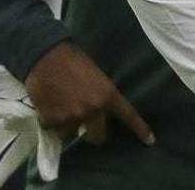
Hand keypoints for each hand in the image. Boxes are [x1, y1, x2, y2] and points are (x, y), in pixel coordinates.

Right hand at [24, 42, 152, 145]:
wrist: (44, 53)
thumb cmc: (72, 57)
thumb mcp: (95, 73)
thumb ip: (100, 94)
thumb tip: (100, 109)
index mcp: (107, 95)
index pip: (128, 115)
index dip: (140, 129)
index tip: (150, 141)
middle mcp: (92, 110)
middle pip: (97, 137)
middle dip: (91, 132)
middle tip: (85, 123)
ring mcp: (71, 117)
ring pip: (71, 133)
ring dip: (67, 125)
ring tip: (60, 108)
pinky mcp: (52, 119)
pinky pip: (52, 128)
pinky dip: (50, 120)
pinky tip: (48, 104)